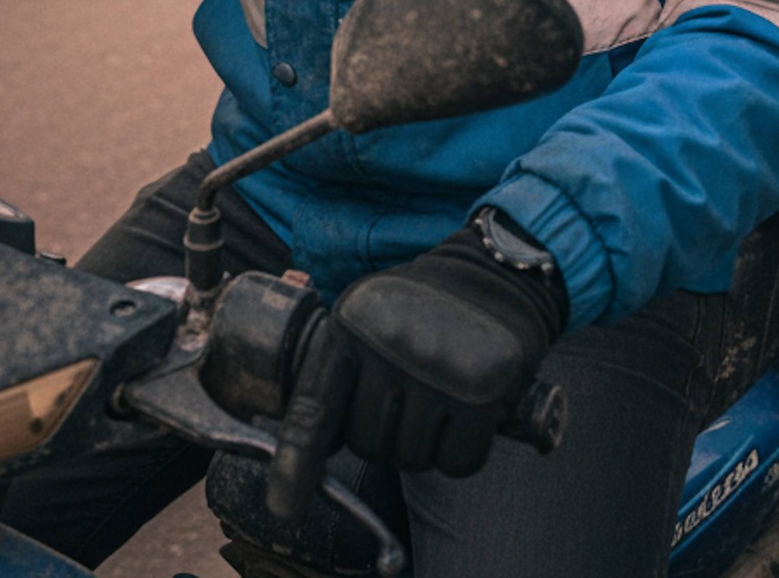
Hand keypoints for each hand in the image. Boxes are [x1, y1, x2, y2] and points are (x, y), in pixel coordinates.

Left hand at [267, 221, 564, 522]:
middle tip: (408, 398)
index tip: (284, 505)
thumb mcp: (365, 315)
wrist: (493, 273)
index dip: (295, 463)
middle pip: (367, 444)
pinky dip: (461, 452)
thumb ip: (333, 369)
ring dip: (423, 444)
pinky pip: (457, 462)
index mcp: (351, 322)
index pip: (314, 408)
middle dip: (384, 434)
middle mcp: (391, 345)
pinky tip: (466, 416)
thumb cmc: (419, 306)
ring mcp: (439, 370)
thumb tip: (306, 449)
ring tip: (438, 398)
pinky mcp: (485, 393)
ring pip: (411, 458)